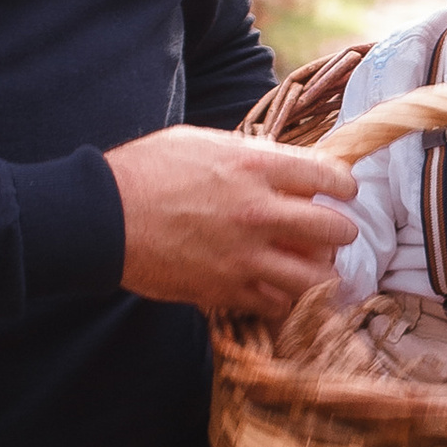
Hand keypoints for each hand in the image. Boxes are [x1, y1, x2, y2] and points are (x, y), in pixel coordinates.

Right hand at [110, 126, 357, 318]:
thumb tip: (284, 165)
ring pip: (316, 277)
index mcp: (255, 168)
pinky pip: (278, 303)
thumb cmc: (147, 171)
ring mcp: (245, 257)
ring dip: (321, 271)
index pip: (329, 176)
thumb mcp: (203, 143)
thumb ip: (250, 155)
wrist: (103, 217)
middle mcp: (259, 213)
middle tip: (334, 231)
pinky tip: (276, 287)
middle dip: (341, 230)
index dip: (344, 185)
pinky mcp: (227, 290)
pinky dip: (284, 297)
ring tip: (314, 267)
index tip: (342, 190)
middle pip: (335, 228)